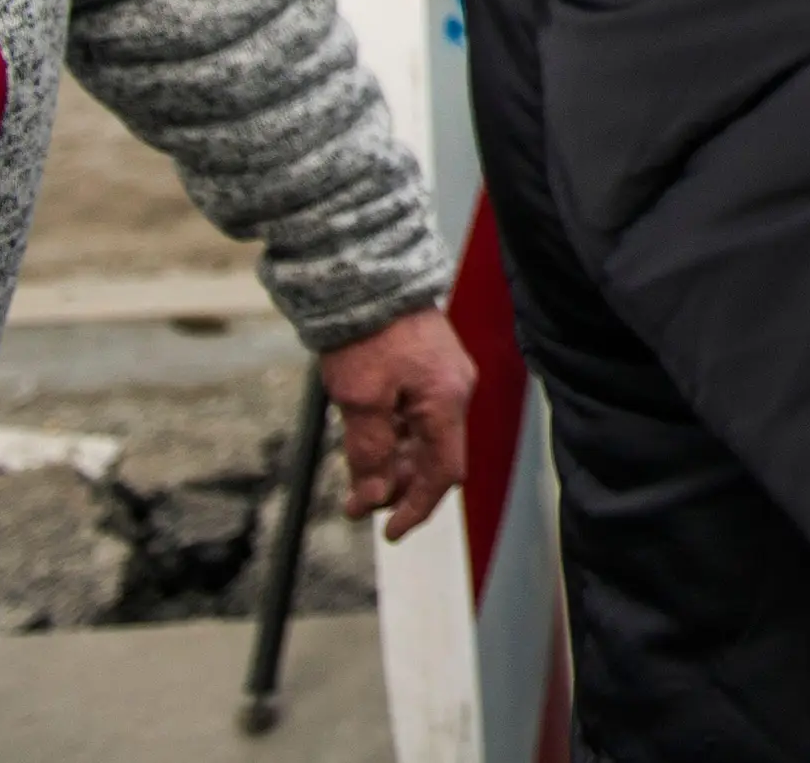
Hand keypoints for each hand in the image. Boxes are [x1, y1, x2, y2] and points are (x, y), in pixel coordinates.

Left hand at [320, 308, 475, 540]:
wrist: (367, 278)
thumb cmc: (367, 334)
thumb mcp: (360, 401)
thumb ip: (369, 452)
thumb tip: (372, 496)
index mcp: (446, 401)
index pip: (443, 472)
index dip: (418, 507)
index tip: (391, 532)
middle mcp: (453, 391)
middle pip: (434, 458)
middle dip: (398, 488)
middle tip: (359, 506)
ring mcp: (443, 378)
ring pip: (423, 438)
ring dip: (392, 464)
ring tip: (356, 481)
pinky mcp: (429, 367)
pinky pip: (418, 416)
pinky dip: (395, 439)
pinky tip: (369, 445)